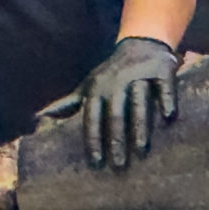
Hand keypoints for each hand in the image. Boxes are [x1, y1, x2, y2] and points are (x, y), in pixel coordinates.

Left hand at [43, 36, 182, 168]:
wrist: (141, 44)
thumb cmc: (111, 75)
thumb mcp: (87, 87)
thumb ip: (67, 104)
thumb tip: (38, 119)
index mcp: (97, 90)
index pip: (92, 117)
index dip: (93, 139)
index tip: (96, 162)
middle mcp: (117, 82)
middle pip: (115, 113)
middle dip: (115, 139)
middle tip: (119, 165)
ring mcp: (139, 75)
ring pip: (139, 101)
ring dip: (139, 125)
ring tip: (141, 149)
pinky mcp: (161, 71)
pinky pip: (164, 86)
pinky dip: (167, 99)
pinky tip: (169, 116)